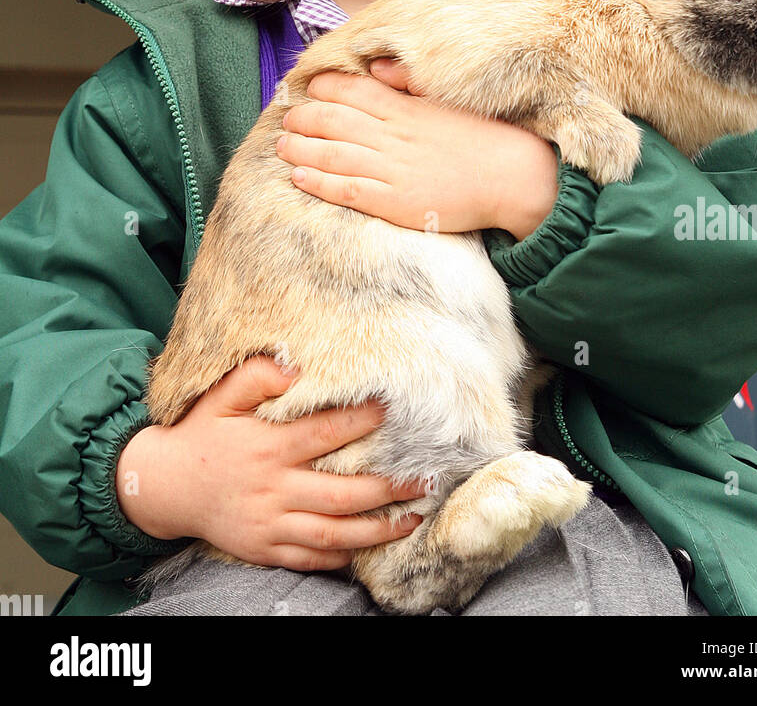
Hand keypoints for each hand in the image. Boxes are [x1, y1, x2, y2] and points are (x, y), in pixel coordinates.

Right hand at [116, 357, 426, 570]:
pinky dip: (341, 556)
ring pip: (334, 532)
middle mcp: (274, 488)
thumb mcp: (219, 396)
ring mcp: (270, 523)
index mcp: (268, 448)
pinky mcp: (265, 548)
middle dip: (389, 488)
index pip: (325, 434)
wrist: (164, 487)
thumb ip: (255, 376)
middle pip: (343, 493)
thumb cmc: (200, 435)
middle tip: (425, 480)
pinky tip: (367, 547)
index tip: (393, 413)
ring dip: (377, 529)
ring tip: (412, 519)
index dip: (362, 423)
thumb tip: (294, 366)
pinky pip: (310, 557)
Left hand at [276, 59, 559, 238]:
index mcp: (406, 108)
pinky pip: (348, 190)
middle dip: (304, 117)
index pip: (354, 91)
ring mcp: (393, 169)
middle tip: (287, 116)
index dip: (324, 88)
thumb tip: (379, 67)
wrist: (512, 176)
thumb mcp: (447, 100)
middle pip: (334, 121)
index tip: (307, 88)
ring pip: (333, 154)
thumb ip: (409, 83)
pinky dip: (319, 182)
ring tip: (282, 144)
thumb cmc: (482, 137)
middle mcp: (394, 136)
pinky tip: (299, 177)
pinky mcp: (395, 201)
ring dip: (301, 148)